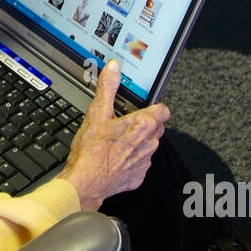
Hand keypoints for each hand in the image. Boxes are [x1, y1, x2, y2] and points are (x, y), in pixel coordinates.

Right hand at [57, 61, 168, 210]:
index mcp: (143, 125)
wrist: (86, 182)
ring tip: (117, 140)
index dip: (155, 107)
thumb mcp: (96, 112)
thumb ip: (108, 87)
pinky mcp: (138, 176)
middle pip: (157, 128)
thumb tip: (113, 69)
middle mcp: (149, 143)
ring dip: (138, 142)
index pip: (163, 110)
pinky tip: (114, 157)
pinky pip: (139, 164)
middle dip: (145, 124)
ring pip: (149, 146)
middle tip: (125, 122)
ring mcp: (145, 161)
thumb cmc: (91, 151)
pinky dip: (130, 160)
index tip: (145, 107)